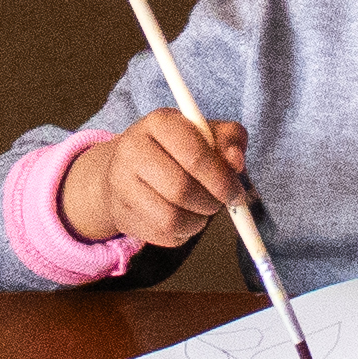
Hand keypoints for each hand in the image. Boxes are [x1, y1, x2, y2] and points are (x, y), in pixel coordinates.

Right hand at [58, 114, 249, 252]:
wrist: (126, 166)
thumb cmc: (175, 148)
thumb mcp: (205, 133)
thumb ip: (229, 139)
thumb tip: (236, 162)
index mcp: (158, 123)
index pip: (194, 155)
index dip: (221, 178)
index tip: (235, 191)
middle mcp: (132, 150)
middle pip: (181, 189)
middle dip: (210, 203)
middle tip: (219, 203)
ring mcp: (121, 185)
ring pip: (171, 219)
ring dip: (197, 222)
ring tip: (202, 211)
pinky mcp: (122, 214)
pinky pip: (162, 236)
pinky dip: (183, 233)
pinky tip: (184, 220)